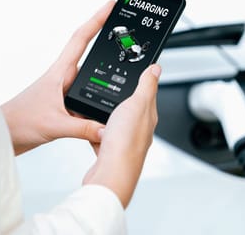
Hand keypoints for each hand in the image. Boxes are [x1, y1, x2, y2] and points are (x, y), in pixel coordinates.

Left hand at [1, 1, 114, 154]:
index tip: (110, 6)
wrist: (3, 134)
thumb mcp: (55, 125)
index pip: (81, 38)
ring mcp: (66, 91)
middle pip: (90, 52)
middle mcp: (65, 78)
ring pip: (93, 77)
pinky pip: (90, 98)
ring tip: (125, 65)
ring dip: (106, 72)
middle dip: (106, 37)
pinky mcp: (66, 105)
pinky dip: (101, 100)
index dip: (97, 19)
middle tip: (125, 27)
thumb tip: (108, 128)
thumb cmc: (19, 122)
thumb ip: (83, 128)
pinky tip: (110, 105)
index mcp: (60, 72)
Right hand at [82, 64, 160, 207]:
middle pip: (129, 107)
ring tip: (95, 105)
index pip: (147, 93)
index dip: (142, 81)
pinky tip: (88, 127)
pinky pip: (100, 135)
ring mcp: (122, 140)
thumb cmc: (126, 143)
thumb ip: (146, 85)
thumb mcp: (138, 104)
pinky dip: (93, 130)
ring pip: (113, 121)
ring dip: (104, 114)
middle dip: (120, 97)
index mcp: (147, 115)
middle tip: (110, 85)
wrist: (111, 175)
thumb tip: (156, 69)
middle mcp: (137, 129)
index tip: (136, 71)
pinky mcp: (108, 150)